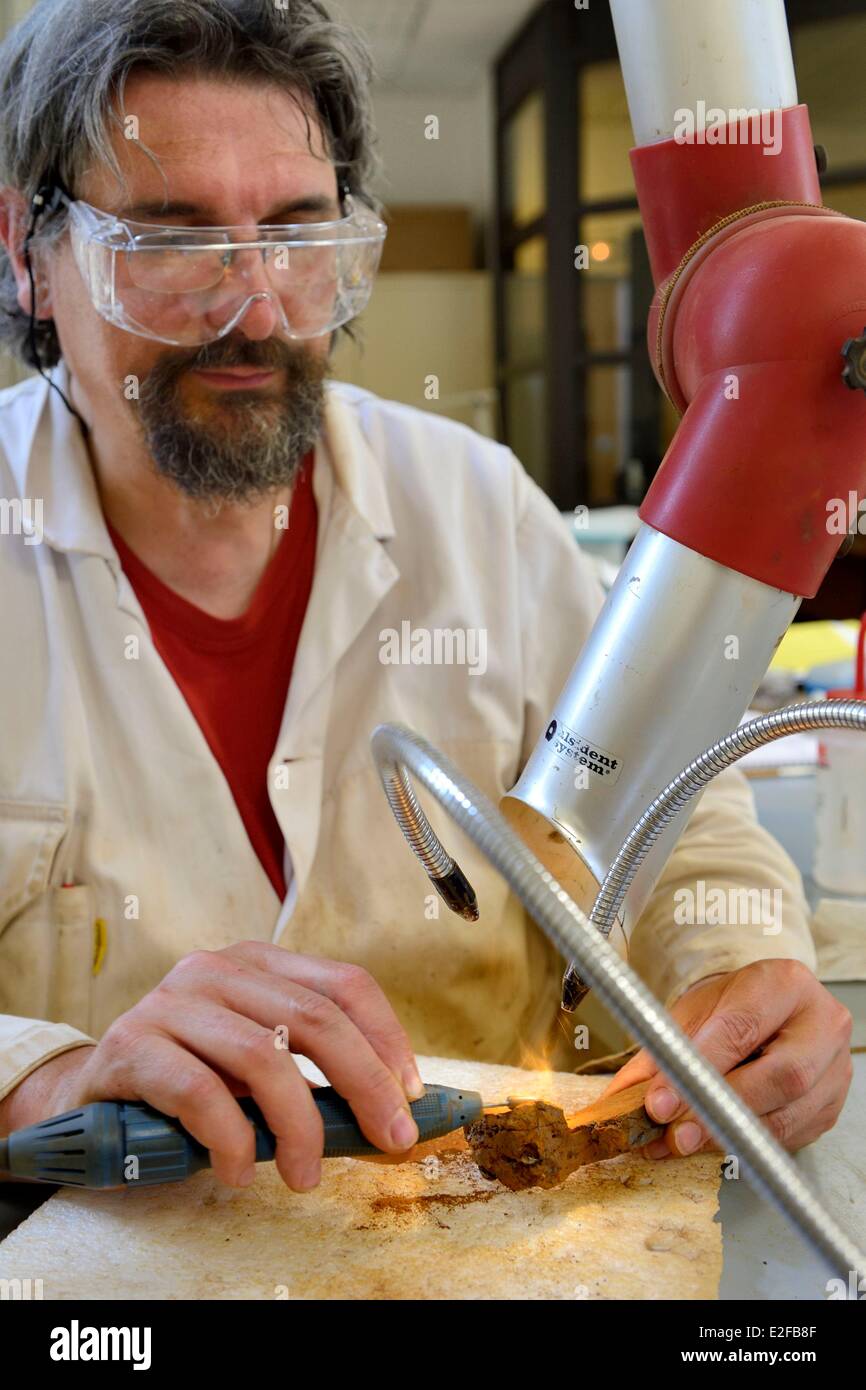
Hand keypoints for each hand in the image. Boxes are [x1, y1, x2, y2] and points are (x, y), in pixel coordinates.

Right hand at [0, 943, 423, 1190]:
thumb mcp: (256, 1063)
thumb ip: (312, 1071)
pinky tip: (240, 1171)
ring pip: (262, 1057)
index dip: (388, 1038)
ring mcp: (171, 1001)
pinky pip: (200, 1093)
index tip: (412, 1094)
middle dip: (365, 1084)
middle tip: (390, 1140)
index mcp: (259, 962)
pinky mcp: (131, 1044)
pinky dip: (232, 1139)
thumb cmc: (187, 1080)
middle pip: (315, 1018)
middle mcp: (217, 968)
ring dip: (299, 1126)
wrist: (88, 1094)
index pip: (344, 984)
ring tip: (306, 1174)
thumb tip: (393, 1109)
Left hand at [601, 959, 852, 1157]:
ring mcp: (833, 1068)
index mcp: (784, 983)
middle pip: (778, 1076)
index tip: (660, 1101)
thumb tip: (620, 1097)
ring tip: (682, 1142)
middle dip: (719, 1110)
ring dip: (728, 1136)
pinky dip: (745, 1146)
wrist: (769, 1009)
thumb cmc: (733, 1005)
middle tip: (674, 1132)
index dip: (698, 1070)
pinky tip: (711, 1143)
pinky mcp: (830, 1107)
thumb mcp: (692, 1012)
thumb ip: (658, 1051)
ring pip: (786, 1115)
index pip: (740, 1028)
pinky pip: (790, 1137)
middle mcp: (820, 1023)